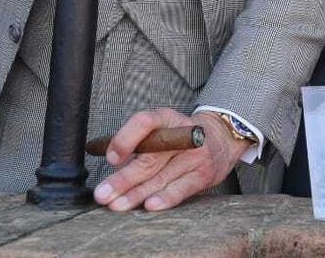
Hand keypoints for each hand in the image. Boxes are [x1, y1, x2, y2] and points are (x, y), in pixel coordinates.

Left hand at [94, 109, 249, 212]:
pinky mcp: (203, 175)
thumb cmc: (180, 138)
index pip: (145, 122)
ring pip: (161, 177)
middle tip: (102, 194)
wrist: (221, 140)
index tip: (111, 157)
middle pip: (150, 157)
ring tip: (117, 205)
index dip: (126, 139)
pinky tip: (150, 205)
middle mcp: (182, 135)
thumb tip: (113, 163)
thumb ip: (139, 144)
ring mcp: (195, 156)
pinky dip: (165, 198)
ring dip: (136, 194)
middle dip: (123, 179)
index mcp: (167, 119)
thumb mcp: (162, 129)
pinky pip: (182, 189)